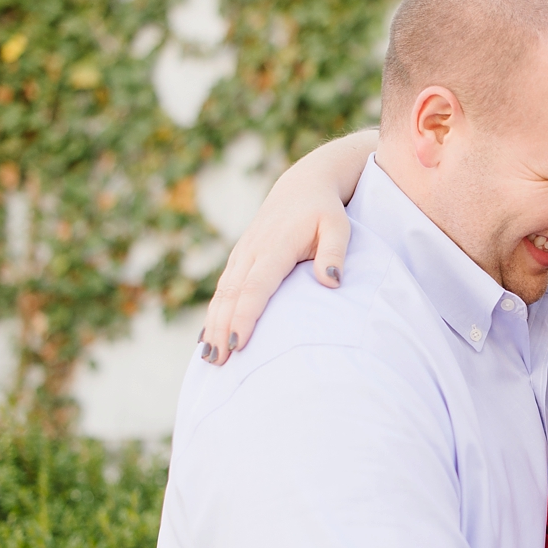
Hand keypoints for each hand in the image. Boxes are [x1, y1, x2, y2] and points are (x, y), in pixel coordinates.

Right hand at [201, 130, 376, 364]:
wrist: (304, 185)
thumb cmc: (325, 210)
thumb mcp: (339, 226)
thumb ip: (335, 252)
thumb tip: (331, 281)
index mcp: (275, 246)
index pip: (256, 287)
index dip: (245, 316)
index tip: (238, 343)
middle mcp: (252, 250)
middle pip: (232, 295)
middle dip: (221, 329)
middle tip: (218, 362)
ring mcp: (243, 253)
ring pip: (222, 293)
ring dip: (213, 325)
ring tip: (209, 359)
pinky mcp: (239, 258)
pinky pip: (223, 289)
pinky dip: (214, 313)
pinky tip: (207, 338)